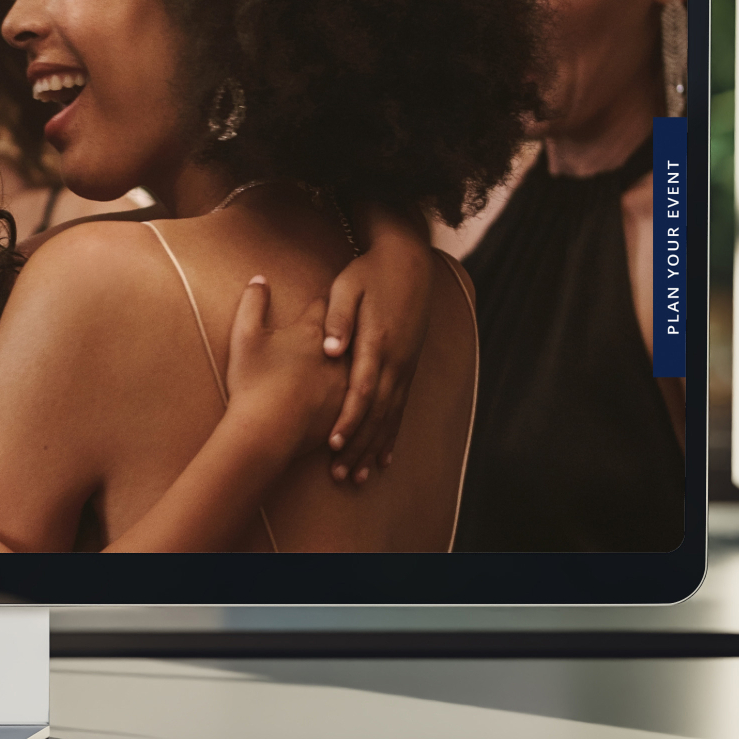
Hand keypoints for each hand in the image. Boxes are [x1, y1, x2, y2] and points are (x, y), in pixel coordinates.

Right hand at [222, 274, 347, 470]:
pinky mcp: (348, 409)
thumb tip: (260, 279)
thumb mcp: (245, 337)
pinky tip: (356, 397)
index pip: (324, 305)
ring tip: (356, 364)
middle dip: (348, 328)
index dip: (323, 301)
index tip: (326, 299)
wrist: (267, 431)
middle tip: (352, 322)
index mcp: (313, 332)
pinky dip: (357, 395)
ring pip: (357, 366)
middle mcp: (337, 353)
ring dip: (356, 362)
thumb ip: (253, 303)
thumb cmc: (254, 382)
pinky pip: (358, 397)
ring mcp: (346, 382)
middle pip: (348, 332)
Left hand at [320, 209, 434, 482]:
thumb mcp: (347, 288)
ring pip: (391, 416)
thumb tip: (330, 348)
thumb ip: (338, 319)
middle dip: (359, 445)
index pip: (362, 389)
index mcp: (377, 341)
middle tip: (341, 474)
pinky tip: (385, 458)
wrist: (408, 262)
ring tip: (359, 476)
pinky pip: (401, 408)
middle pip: (377, 412)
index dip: (349, 418)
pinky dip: (392, 435)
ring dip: (374, 448)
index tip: (333, 442)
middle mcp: (395, 360)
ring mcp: (405, 366)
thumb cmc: (368, 273)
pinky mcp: (409, 367)